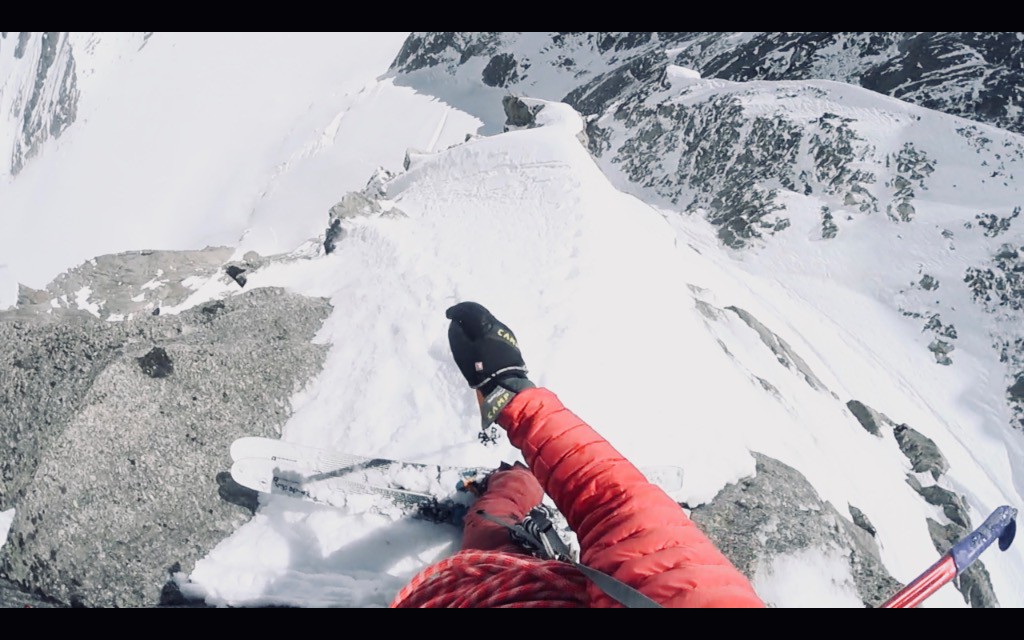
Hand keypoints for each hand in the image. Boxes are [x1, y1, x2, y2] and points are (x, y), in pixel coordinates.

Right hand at [446, 302, 533, 428]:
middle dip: (467, 313)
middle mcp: (499, 325)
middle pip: (481, 313)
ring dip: (475, 321)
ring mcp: (506, 334)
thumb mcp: (462, 352)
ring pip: (488, 321)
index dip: (457, 310)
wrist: (506, 385)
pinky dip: (483, 329)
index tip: (448, 315)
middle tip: (456, 318)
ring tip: (465, 329)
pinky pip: (493, 330)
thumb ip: (456, 334)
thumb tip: (456, 323)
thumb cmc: (481, 368)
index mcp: (487, 325)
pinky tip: (478, 338)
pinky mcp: (510, 344)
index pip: (470, 309)